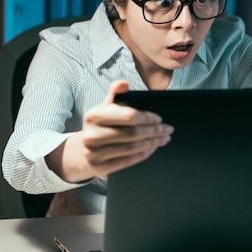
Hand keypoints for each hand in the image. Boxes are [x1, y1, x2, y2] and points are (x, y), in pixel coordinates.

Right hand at [47, 80, 172, 182]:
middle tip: (167, 129)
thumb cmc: (100, 126)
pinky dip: (143, 154)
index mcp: (93, 115)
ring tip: (163, 139)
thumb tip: (123, 83)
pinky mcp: (99, 167)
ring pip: (132, 148)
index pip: (128, 116)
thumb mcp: (104, 108)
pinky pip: (127, 161)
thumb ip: (114, 93)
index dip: (146, 117)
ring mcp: (94, 153)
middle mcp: (91, 135)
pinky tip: (152, 149)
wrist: (83, 150)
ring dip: (152, 143)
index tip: (159, 118)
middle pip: (132, 133)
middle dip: (154, 131)